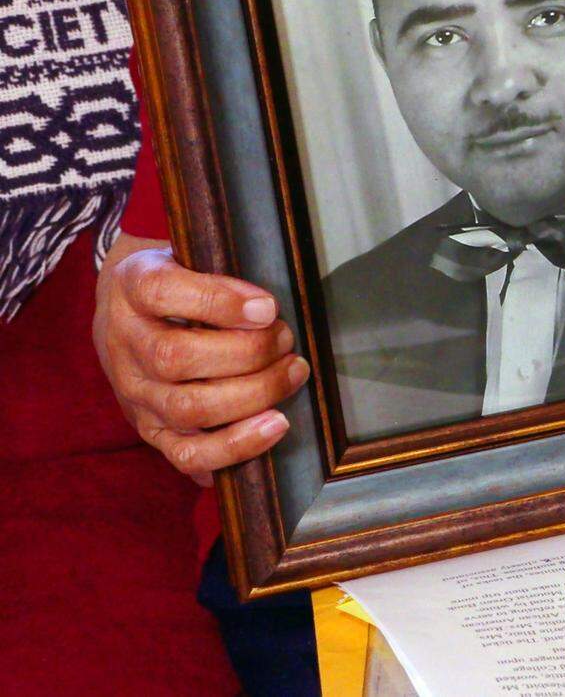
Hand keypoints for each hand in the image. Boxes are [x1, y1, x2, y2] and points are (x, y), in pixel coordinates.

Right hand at [93, 234, 309, 483]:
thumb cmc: (179, 280)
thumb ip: (223, 271)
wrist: (125, 312)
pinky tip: (273, 428)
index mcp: (133, 285)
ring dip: (252, 396)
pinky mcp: (149, 429)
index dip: (219, 301)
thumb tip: (270, 307)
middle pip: (176, 357)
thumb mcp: (190, 256)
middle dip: (248, 353)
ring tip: (292, 374)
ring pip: (186, 407)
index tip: (268, 307)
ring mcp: (134, 391)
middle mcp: (126, 341)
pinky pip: (185, 454)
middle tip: (287, 340)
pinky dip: (234, 447)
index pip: (162, 291)